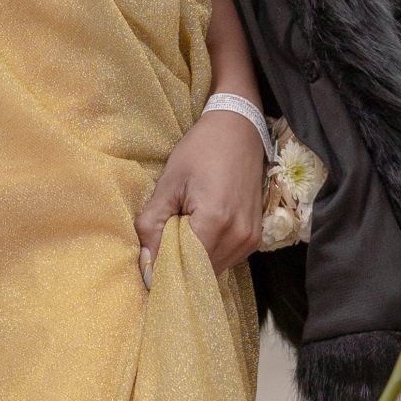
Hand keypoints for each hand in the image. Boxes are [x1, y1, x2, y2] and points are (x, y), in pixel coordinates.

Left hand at [137, 110, 267, 285]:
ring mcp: (250, 239)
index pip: (183, 265)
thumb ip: (152, 225)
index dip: (162, 266)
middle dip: (177, 264)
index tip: (148, 258)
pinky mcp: (255, 238)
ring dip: (194, 260)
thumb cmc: (200, 150)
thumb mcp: (168, 183)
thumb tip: (145, 264)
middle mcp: (238, 235)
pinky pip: (226, 259)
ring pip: (213, 269)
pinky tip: (199, 232)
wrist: (237, 129)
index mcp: (215, 221)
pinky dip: (209, 254)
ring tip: (182, 232)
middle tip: (162, 243)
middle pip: (199, 271)